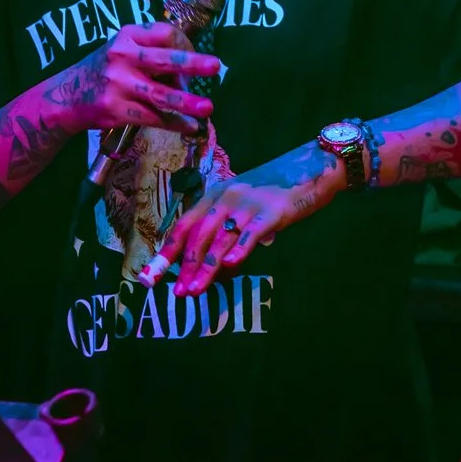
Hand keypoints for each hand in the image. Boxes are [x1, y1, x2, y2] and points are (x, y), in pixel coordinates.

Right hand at [48, 22, 221, 136]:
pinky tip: (188, 127)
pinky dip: (173, 123)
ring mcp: (118, 84)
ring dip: (187, 103)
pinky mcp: (116, 109)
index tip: (197, 60)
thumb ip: (150, 51)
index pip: (164, 34)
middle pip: (164, 59)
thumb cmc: (103, 70)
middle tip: (215, 66)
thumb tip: (190, 69)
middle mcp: (122, 57)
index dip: (185, 46)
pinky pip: (152, 117)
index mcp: (127, 36)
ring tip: (207, 108)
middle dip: (192, 64)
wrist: (66, 96)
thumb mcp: (121, 49)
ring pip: (160, 94)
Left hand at [157, 161, 314, 296]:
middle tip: (178, 292)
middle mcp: (225, 198)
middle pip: (198, 236)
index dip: (166, 252)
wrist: (310, 169)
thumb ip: (223, 229)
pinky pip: (251, 233)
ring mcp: (248, 205)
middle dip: (185, 266)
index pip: (183, 226)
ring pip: (220, 240)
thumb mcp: (240, 205)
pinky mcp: (271, 212)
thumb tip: (207, 265)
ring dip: (205, 268)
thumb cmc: (272, 192)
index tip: (150, 276)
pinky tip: (230, 266)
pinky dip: (239, 250)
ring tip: (195, 290)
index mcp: (213, 196)